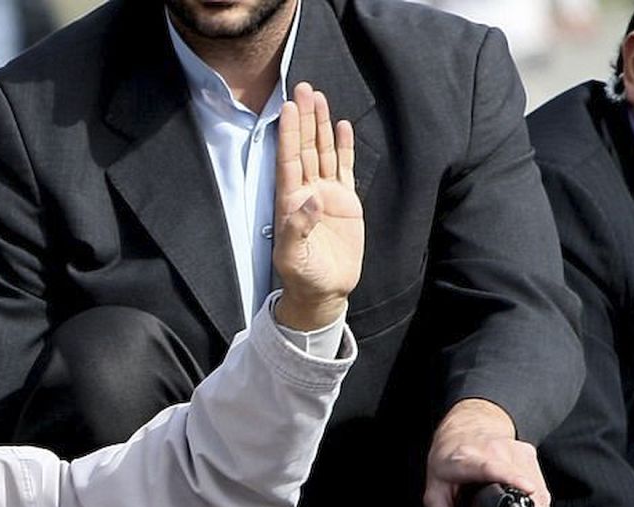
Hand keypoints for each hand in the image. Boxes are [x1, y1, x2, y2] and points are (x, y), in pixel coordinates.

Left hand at [271, 81, 363, 330]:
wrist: (325, 290)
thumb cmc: (303, 276)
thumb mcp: (294, 257)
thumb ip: (298, 228)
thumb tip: (311, 199)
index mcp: (291, 202)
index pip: (289, 160)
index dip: (288, 134)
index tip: (287, 107)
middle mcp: (307, 192)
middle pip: (305, 148)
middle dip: (304, 119)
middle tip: (303, 88)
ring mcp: (326, 194)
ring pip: (323, 152)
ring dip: (321, 126)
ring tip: (319, 97)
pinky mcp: (345, 201)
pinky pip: (343, 167)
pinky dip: (342, 147)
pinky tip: (341, 126)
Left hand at [423, 398, 548, 506]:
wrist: (463, 429)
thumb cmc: (448, 462)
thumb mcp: (435, 493)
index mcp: (466, 460)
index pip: (489, 466)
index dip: (509, 476)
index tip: (527, 487)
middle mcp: (493, 450)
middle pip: (521, 482)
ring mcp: (514, 450)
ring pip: (536, 486)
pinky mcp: (528, 453)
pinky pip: (541, 483)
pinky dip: (538, 501)